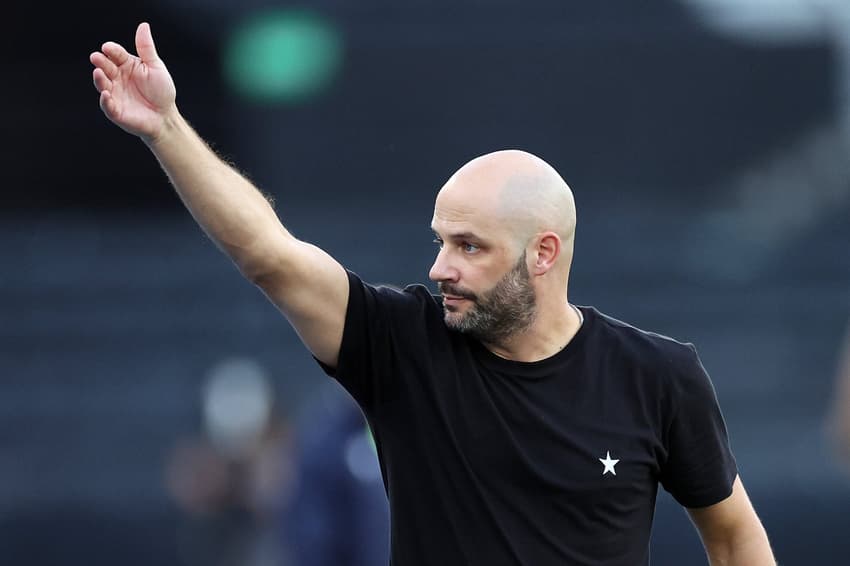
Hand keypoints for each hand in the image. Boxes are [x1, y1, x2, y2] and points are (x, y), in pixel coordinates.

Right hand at [90, 22, 176, 141]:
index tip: (108, 47)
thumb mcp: (155, 67)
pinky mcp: (116, 110)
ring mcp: (115, 94)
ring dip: (99, 79)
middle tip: (97, 57)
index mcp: (126, 65)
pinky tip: (106, 94)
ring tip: (98, 72)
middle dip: (101, 62)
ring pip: (103, 84)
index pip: (116, 54)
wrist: (165, 116)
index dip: (112, 50)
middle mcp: (117, 78)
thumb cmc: (161, 91)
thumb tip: (143, 26)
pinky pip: (107, 105)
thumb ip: (146, 48)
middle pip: (106, 67)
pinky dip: (105, 100)